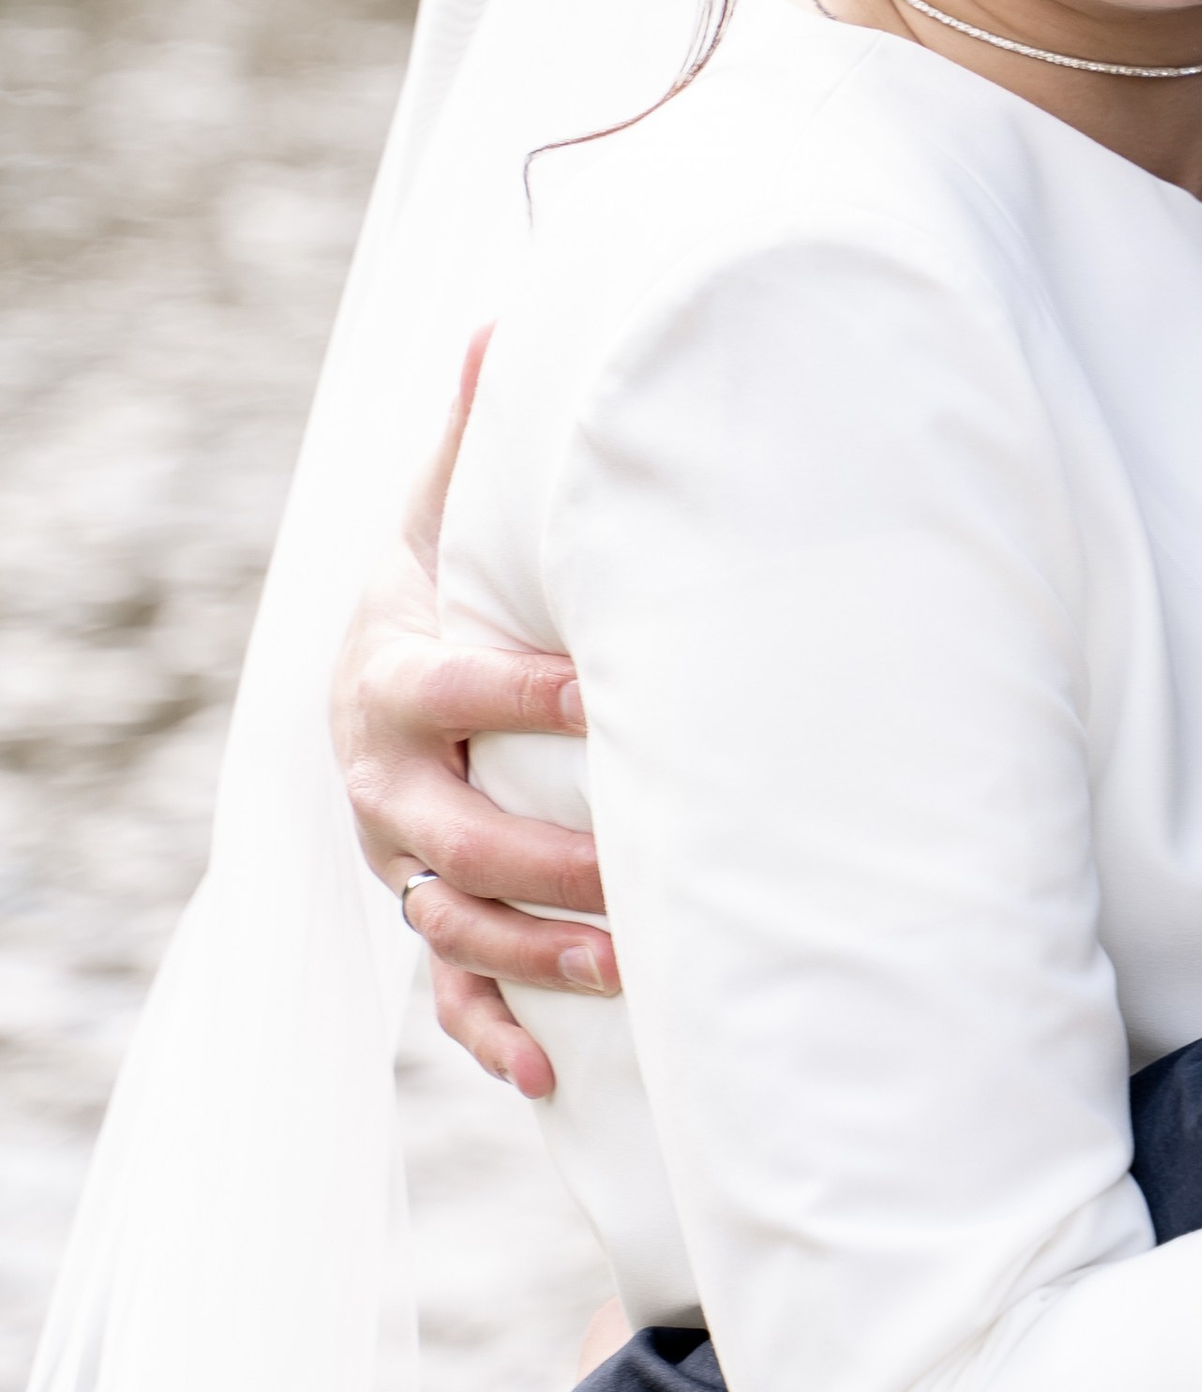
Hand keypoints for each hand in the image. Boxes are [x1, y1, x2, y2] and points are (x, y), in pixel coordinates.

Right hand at [332, 335, 608, 1098]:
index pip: (455, 687)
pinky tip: (553, 1077)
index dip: (524, 695)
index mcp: (392, 673)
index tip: (604, 697)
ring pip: (450, 923)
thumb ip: (476, 429)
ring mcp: (399, 857)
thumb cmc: (440, 575)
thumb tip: (507, 315)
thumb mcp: (442, 501)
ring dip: (533, 954)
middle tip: (639, 869)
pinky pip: (444, 1000)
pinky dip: (492, 1039)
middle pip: (449, 834)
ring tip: (624, 968)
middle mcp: (383, 778)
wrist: (372, 663)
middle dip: (542, 857)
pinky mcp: (424, 914)